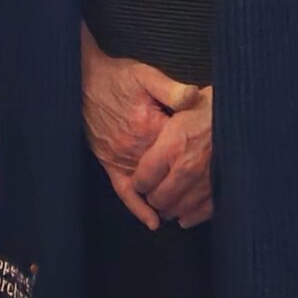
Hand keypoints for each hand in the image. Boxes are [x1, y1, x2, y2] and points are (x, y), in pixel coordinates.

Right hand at [81, 35, 196, 226]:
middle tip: (210, 191)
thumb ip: (170, 88)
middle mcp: (135, 147)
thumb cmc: (117, 76)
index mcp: (149, 126)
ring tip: (190, 209)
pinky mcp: (109, 163)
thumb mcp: (145, 75)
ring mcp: (121, 158)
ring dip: (168, 199)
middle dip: (188, 182)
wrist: (83, 79)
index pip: (181, 150)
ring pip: (149, 186)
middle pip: (168, 173)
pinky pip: (124, 191)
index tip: (214, 158)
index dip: (199, 155)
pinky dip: (138, 208)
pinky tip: (153, 222)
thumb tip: (195, 97)